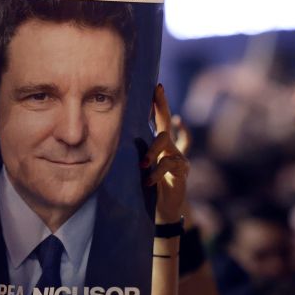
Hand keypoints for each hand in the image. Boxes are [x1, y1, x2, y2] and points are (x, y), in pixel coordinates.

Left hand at [142, 84, 189, 224]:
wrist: (163, 208)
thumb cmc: (147, 185)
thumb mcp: (139, 166)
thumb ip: (133, 153)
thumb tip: (111, 138)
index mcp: (161, 144)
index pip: (160, 119)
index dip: (159, 102)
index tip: (157, 85)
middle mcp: (171, 147)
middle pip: (165, 126)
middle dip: (161, 109)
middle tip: (156, 94)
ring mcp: (179, 158)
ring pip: (166, 144)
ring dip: (152, 153)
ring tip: (142, 164)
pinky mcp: (182, 172)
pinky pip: (169, 165)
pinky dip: (156, 172)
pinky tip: (148, 181)